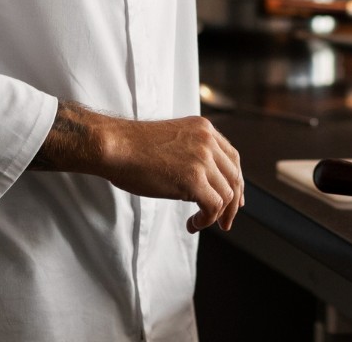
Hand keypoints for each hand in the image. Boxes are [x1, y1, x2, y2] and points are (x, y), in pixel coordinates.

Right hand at [30, 101, 244, 232]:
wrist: (115, 146)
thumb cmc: (133, 147)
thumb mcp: (173, 140)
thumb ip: (192, 153)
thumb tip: (203, 181)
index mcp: (204, 129)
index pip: (233, 158)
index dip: (237, 181)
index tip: (236, 199)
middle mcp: (208, 141)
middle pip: (235, 176)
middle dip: (234, 203)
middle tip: (226, 222)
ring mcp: (202, 159)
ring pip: (227, 194)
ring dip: (217, 214)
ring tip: (199, 222)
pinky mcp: (194, 179)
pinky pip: (214, 206)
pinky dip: (207, 220)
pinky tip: (193, 224)